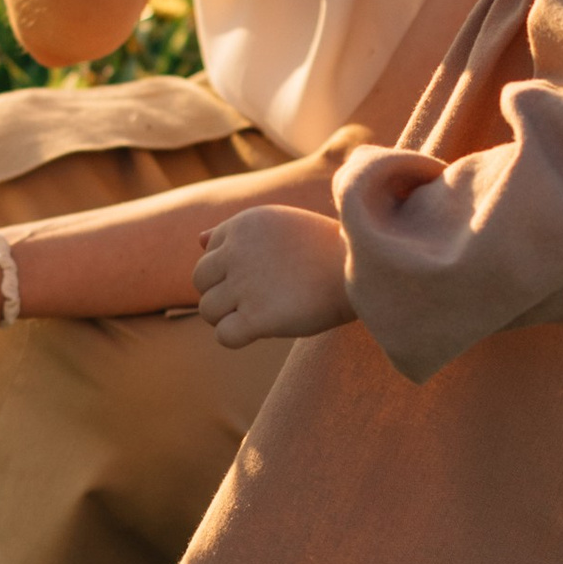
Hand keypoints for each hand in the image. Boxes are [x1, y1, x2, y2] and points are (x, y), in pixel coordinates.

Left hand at [193, 203, 351, 347]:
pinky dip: (234, 338)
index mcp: (242, 225)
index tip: (259, 277)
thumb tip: (199, 240)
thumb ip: (235, 231)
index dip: (228, 271)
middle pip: (200, 281)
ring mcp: (245, 285)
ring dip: (226, 317)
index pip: (208, 254)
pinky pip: (223, 336)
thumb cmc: (324, 248)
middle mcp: (237, 252)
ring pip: (207, 309)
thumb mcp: (278, 224)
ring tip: (256, 316)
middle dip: (220, 293)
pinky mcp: (257, 317)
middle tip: (252, 301)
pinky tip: (256, 332)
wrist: (363, 269)